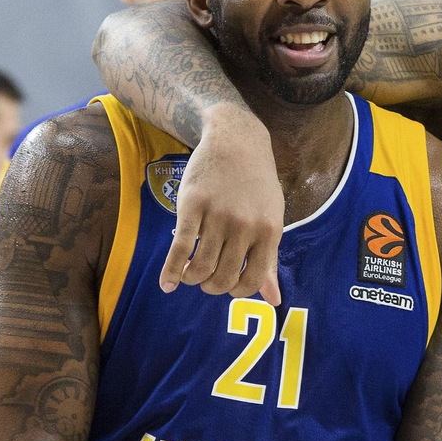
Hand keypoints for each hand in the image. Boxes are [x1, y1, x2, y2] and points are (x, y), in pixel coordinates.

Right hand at [159, 105, 283, 303]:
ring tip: (191, 275)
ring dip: (193, 279)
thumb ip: (269, 260)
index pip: (253, 280)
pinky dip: (171, 271)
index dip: (237, 291)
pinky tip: (167, 284)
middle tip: (207, 281)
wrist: (236, 140)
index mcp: (269, 231)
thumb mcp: (271, 218)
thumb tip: (274, 300)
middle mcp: (244, 226)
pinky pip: (180, 248)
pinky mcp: (192, 206)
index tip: (228, 286)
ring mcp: (217, 216)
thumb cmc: (256, 184)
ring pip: (201, 267)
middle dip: (212, 287)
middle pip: (224, 277)